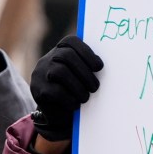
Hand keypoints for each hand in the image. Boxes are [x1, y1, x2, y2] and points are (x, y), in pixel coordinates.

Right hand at [28, 34, 101, 149]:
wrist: (59, 111)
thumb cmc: (77, 89)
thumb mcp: (83, 75)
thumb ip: (90, 66)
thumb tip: (114, 63)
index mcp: (60, 50)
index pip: (71, 42)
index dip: (86, 52)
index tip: (99, 67)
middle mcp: (48, 59)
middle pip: (66, 56)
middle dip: (84, 72)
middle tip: (95, 87)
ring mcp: (40, 74)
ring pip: (59, 72)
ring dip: (77, 86)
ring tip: (85, 97)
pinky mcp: (38, 90)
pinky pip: (54, 91)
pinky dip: (68, 98)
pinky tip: (75, 104)